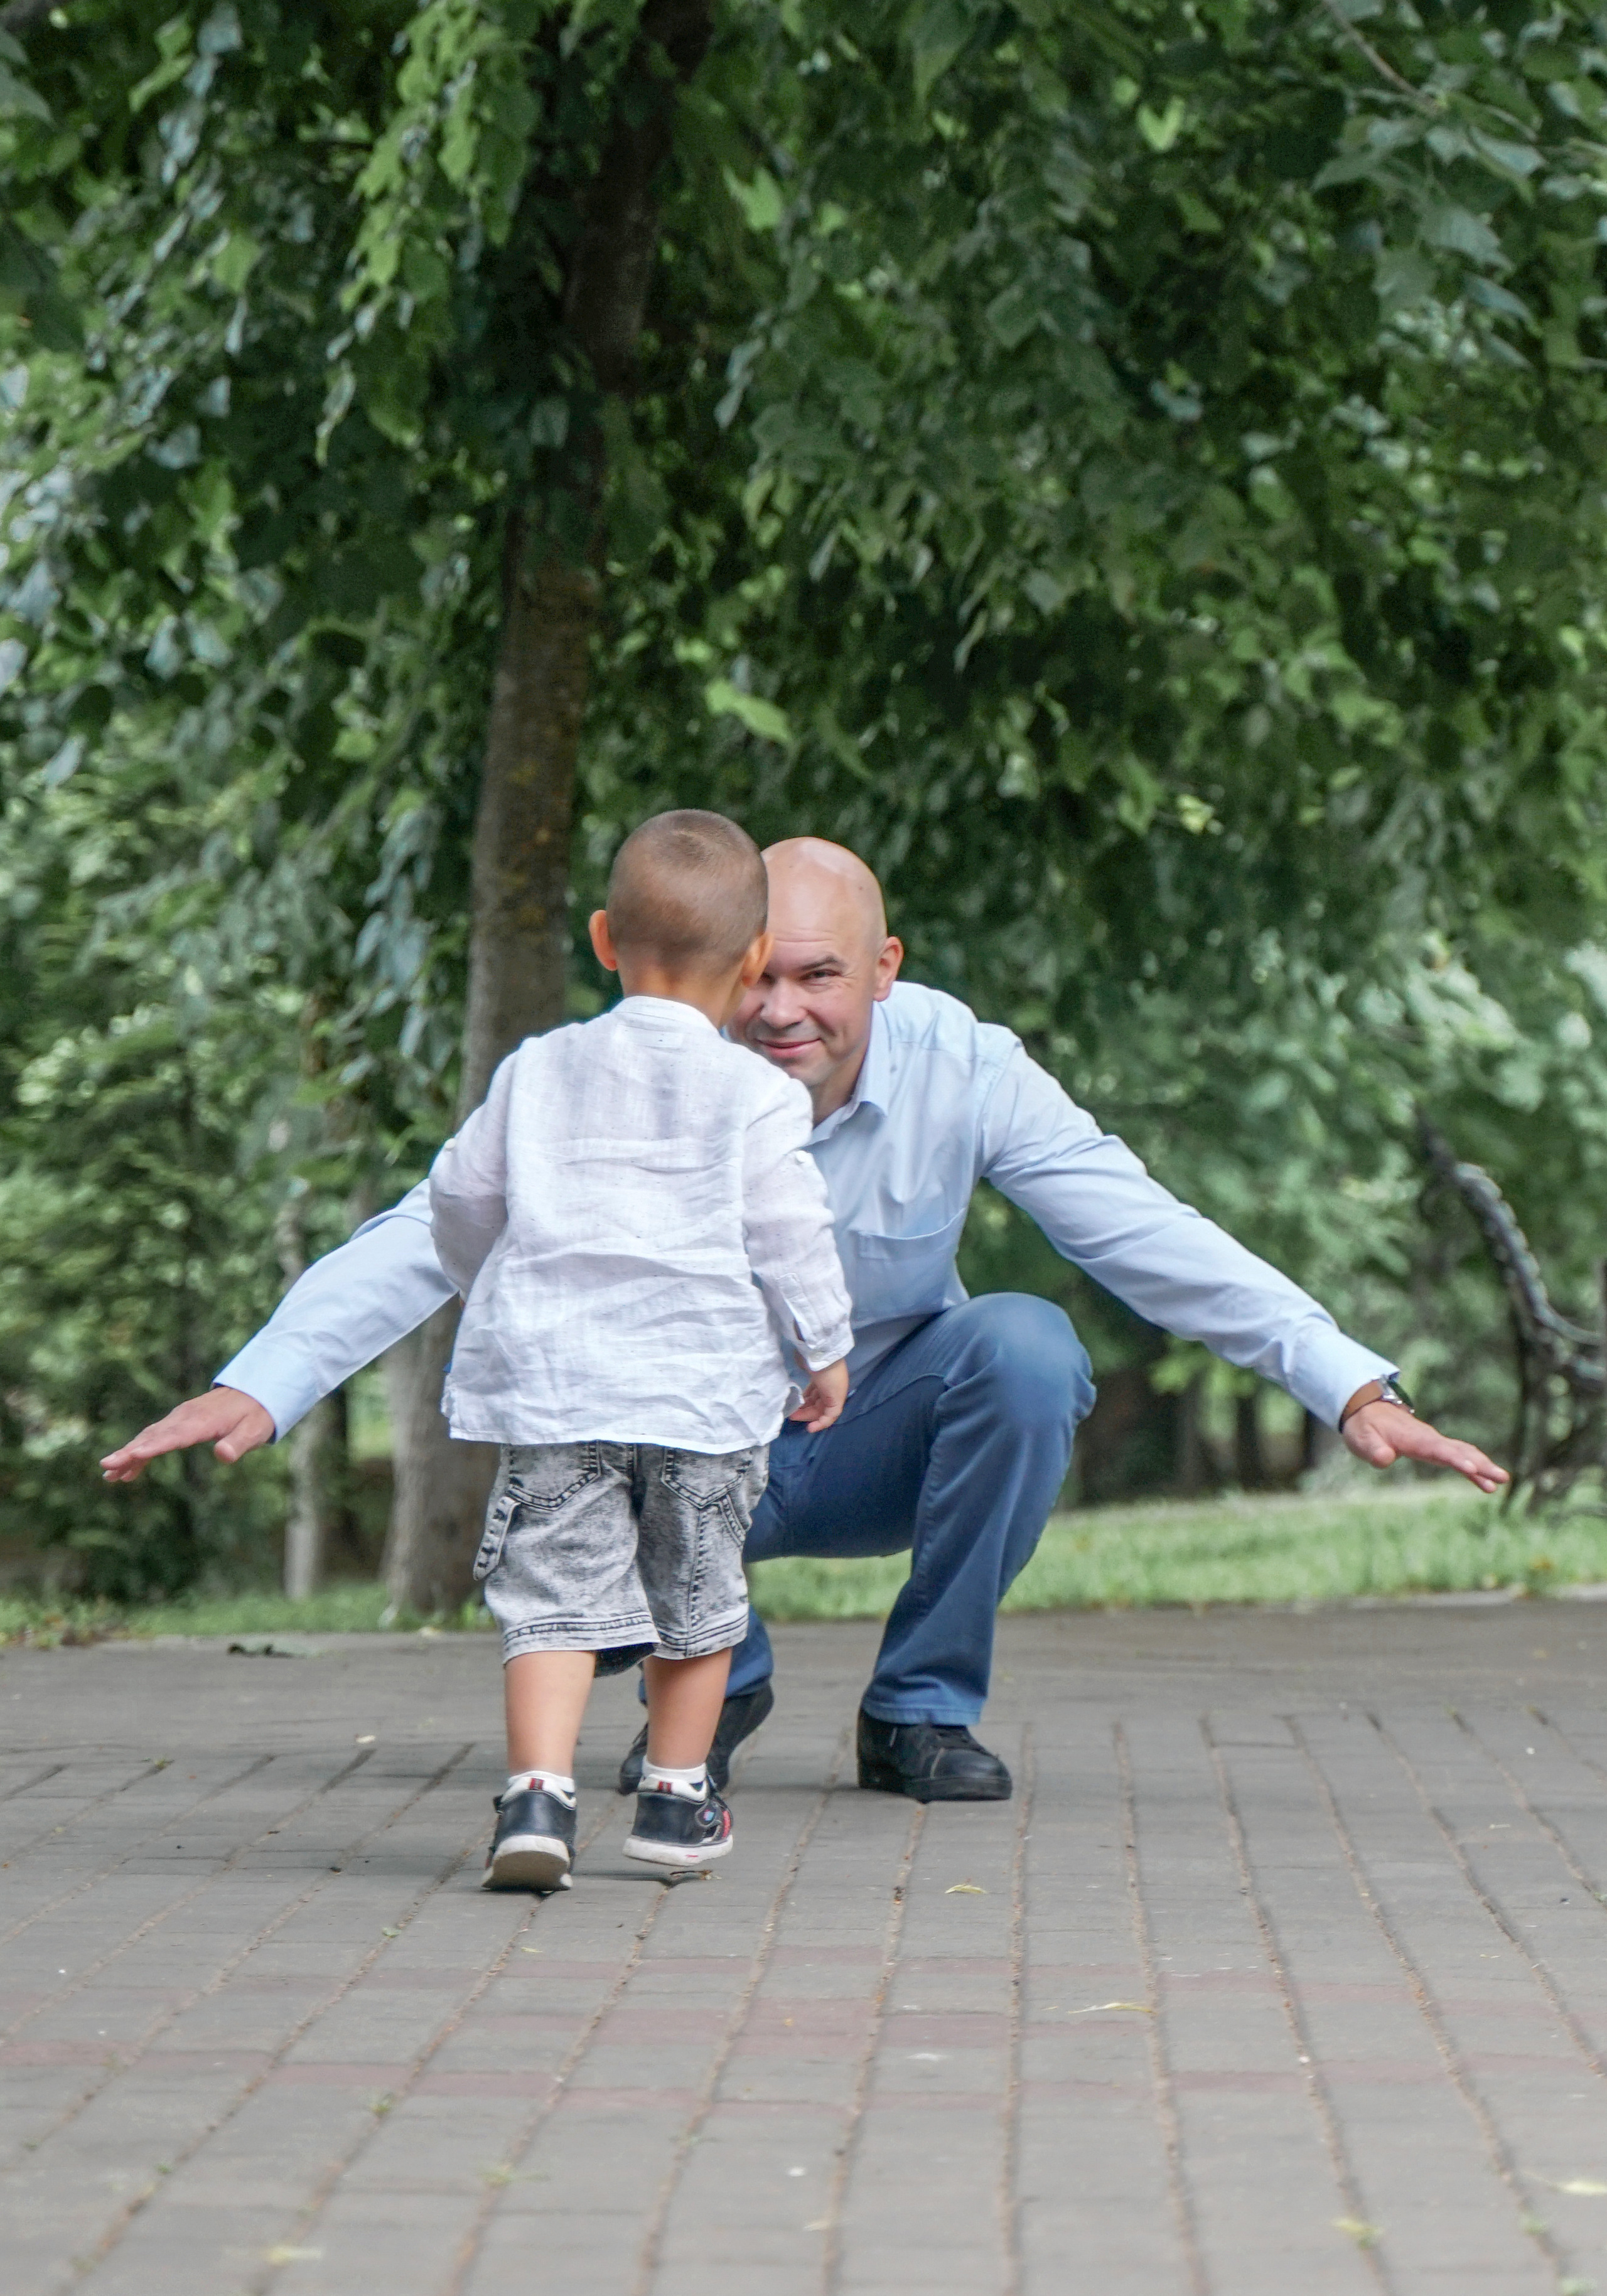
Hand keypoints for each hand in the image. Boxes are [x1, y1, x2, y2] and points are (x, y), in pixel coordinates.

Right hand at [100, 1386, 275, 1482]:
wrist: (257, 1392)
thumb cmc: (257, 1414)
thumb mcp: (255, 1430)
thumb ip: (239, 1443)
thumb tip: (224, 1456)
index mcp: (203, 1421)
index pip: (174, 1436)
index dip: (153, 1446)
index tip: (132, 1455)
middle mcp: (186, 1417)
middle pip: (154, 1436)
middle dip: (130, 1452)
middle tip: (107, 1467)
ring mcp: (180, 1418)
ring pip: (149, 1436)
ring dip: (129, 1454)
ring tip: (109, 1475)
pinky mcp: (179, 1422)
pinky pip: (155, 1437)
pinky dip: (140, 1451)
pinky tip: (128, 1471)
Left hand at [790, 1358, 848, 1433]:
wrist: (821, 1351)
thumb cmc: (829, 1374)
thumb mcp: (836, 1395)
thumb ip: (831, 1412)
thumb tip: (824, 1420)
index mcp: (838, 1396)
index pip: (830, 1415)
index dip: (820, 1423)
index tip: (808, 1428)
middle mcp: (831, 1391)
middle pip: (819, 1409)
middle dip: (807, 1414)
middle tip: (792, 1416)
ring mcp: (822, 1383)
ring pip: (813, 1401)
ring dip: (804, 1407)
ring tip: (792, 1409)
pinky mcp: (814, 1376)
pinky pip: (809, 1391)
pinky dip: (804, 1397)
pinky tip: (796, 1399)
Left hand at [1340, 1399, 1509, 1494]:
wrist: (1368, 1411)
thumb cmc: (1365, 1428)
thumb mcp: (1361, 1439)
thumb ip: (1374, 1450)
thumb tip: (1386, 1458)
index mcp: (1413, 1438)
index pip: (1437, 1449)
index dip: (1455, 1459)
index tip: (1471, 1469)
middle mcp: (1429, 1438)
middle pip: (1459, 1450)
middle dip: (1481, 1464)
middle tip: (1501, 1478)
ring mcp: (1434, 1442)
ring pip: (1464, 1452)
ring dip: (1483, 1465)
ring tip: (1502, 1481)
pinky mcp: (1435, 1447)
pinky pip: (1459, 1456)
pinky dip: (1473, 1468)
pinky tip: (1486, 1484)